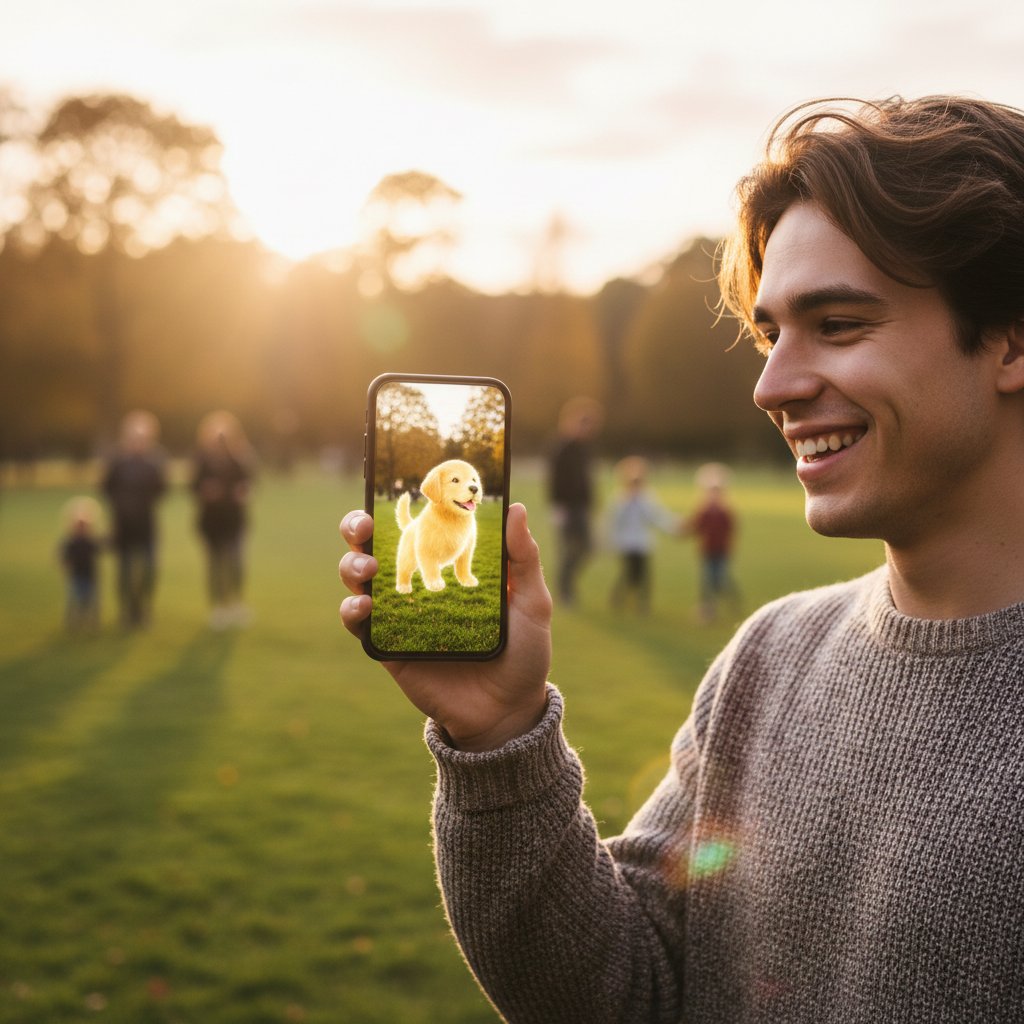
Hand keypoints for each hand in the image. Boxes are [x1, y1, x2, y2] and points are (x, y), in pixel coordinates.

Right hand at [338, 503, 551, 751]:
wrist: (509, 711)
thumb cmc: (523, 654)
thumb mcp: (532, 602)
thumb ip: (524, 558)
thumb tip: (516, 508)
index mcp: (446, 567)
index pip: (414, 527)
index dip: (395, 506)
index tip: (389, 488)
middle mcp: (417, 585)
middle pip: (373, 546)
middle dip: (357, 527)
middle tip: (363, 525)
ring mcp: (399, 617)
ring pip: (357, 580)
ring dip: (352, 566)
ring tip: (368, 570)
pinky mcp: (388, 649)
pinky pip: (360, 625)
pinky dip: (353, 611)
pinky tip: (365, 606)